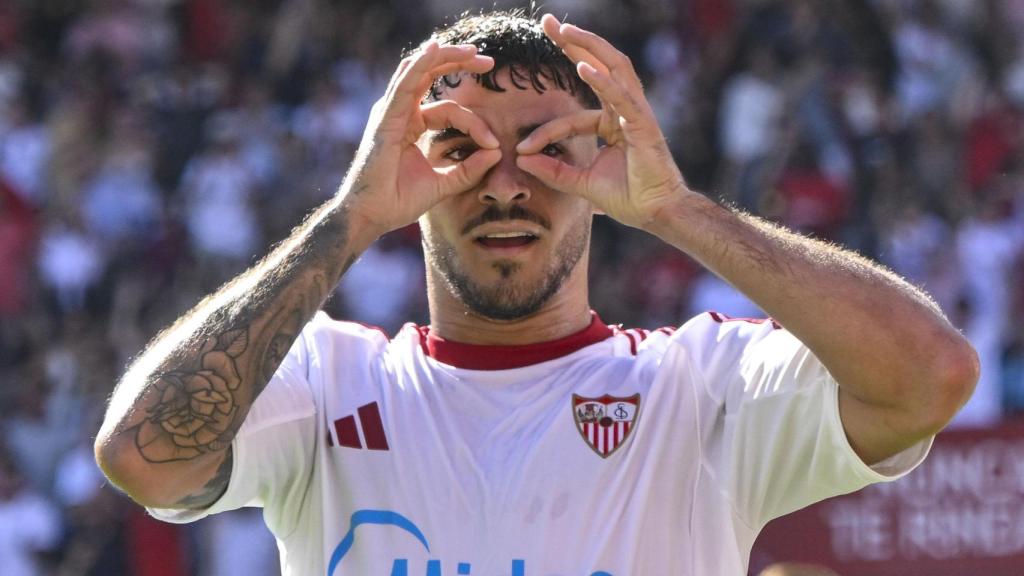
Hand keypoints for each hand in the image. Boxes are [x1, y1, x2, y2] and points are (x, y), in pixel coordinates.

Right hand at [341, 41, 501, 234]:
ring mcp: (391, 113)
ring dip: (445, 56)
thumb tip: (497, 153)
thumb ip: (469, 170)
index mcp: (412, 124)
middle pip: (431, 76)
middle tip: (489, 61)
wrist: (371, 217)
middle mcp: (400, 112)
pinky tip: (434, 49)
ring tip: (472, 51)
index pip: (450, 110)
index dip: (475, 123)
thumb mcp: (444, 184)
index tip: (494, 145)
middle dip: (459, 63)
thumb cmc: (398, 201)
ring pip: (418, 71)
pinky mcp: (386, 118)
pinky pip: (404, 85)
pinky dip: (420, 65)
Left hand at [515, 15, 689, 229]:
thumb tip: (522, 159)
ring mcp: (636, 114)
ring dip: (588, 47)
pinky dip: (602, 81)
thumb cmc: (628, 197)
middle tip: (547, 22)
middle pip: (598, 67)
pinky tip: (582, 66)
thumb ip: (554, 171)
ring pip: (613, 69)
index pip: (572, 118)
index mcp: (612, 123)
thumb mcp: (581, 183)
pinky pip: (621, 97)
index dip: (545, 131)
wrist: (655, 214)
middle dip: (573, 44)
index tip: (521, 148)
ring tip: (564, 31)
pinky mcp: (644, 124)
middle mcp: (624, 111)